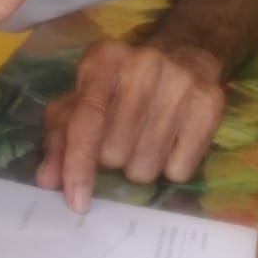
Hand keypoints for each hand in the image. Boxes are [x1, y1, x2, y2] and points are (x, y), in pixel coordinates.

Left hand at [35, 39, 224, 212]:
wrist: (185, 55)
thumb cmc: (121, 86)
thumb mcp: (82, 101)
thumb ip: (59, 139)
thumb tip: (48, 180)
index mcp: (103, 60)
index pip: (86, 122)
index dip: (78, 165)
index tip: (77, 202)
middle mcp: (143, 65)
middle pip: (115, 152)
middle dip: (112, 160)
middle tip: (121, 139)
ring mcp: (180, 82)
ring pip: (146, 167)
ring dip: (139, 166)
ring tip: (145, 139)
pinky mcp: (209, 104)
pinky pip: (179, 169)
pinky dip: (170, 167)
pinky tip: (171, 142)